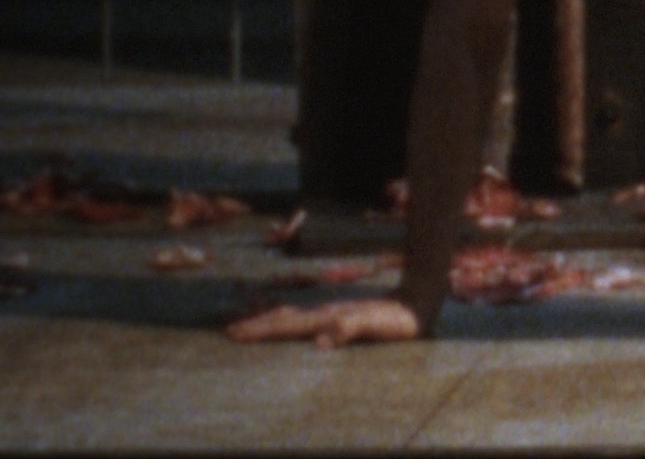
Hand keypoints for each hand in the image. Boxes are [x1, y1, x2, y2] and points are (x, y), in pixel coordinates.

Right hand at [223, 296, 425, 348]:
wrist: (415, 302)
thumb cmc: (397, 321)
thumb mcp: (376, 327)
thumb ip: (349, 330)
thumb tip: (319, 342)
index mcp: (327, 318)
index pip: (287, 325)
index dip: (261, 330)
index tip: (234, 333)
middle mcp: (324, 313)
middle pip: (283, 318)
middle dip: (256, 324)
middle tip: (228, 329)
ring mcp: (330, 313)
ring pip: (291, 316)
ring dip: (268, 321)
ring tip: (247, 322)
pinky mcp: (338, 316)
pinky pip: (304, 318)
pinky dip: (286, 320)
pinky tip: (284, 320)